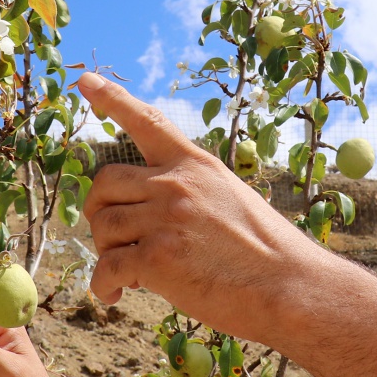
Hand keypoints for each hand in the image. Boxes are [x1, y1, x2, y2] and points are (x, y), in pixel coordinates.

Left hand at [75, 72, 316, 341]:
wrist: (292, 287)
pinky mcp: (157, 257)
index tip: (84, 80)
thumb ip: (192, 194)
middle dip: (100, 211)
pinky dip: (104, 286)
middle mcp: (176, 183)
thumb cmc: (269, 253)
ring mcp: (165, 218)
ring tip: (130, 274)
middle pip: (105, 182)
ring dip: (106, 252)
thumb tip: (153, 212)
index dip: (111, 100)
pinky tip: (117, 295)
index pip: (146, 121)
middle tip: (117, 241)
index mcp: (196, 164)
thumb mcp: (233, 199)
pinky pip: (106, 268)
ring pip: (102, 225)